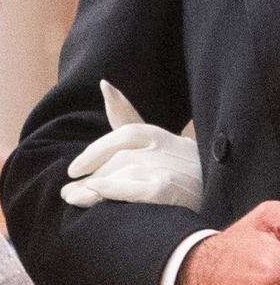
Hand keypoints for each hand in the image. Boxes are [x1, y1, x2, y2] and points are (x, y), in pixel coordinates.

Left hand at [60, 80, 202, 209]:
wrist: (217, 201)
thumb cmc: (181, 170)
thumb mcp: (157, 141)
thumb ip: (127, 118)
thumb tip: (104, 83)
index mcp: (160, 135)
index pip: (125, 133)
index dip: (95, 151)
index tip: (73, 170)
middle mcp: (168, 146)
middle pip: (120, 157)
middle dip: (90, 175)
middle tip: (67, 193)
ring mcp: (172, 167)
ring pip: (125, 170)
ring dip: (94, 186)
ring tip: (75, 200)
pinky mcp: (173, 189)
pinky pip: (139, 188)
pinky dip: (115, 189)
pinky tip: (98, 195)